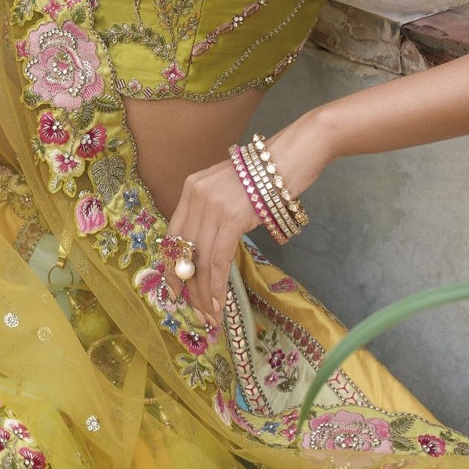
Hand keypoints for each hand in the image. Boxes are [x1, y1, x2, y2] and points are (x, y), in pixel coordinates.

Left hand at [163, 118, 329, 321]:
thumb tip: (209, 250)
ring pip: (199, 261)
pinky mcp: (232, 217)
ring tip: (209, 315)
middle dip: (187, 287)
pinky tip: (218, 303)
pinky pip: (218, 260)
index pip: (174, 234)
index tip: (176, 290)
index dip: (173, 266)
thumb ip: (216, 213)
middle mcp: (196, 194)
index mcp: (192, 187)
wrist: (295, 153)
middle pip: (183, 250)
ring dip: (203, 293)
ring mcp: (212, 205)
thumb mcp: (233, 189)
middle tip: (193, 311)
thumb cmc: (271, 174)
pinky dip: (216, 286)